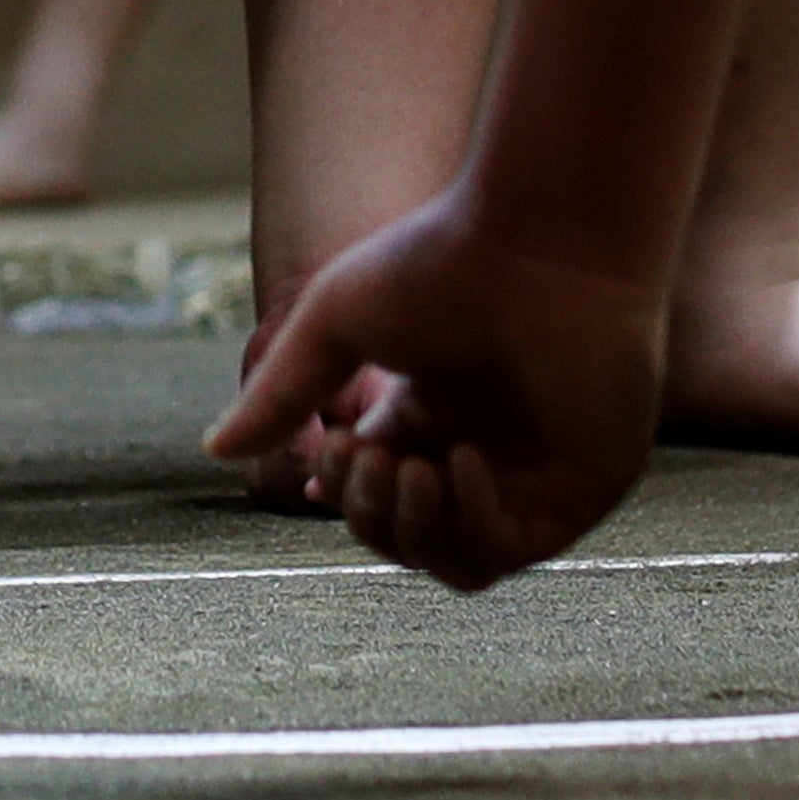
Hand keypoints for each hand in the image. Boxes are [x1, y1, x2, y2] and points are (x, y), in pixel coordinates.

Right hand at [207, 189, 664, 589]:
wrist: (542, 239)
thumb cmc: (444, 261)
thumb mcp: (335, 325)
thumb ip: (281, 392)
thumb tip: (215, 449)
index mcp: (426, 414)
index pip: (373, 496)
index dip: (344, 496)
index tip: (331, 454)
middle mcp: (480, 448)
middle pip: (407, 537)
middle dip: (370, 513)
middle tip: (366, 457)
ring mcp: (534, 474)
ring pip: (456, 560)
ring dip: (416, 530)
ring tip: (410, 469)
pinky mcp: (583, 488)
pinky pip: (511, 547)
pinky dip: (472, 521)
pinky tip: (460, 460)